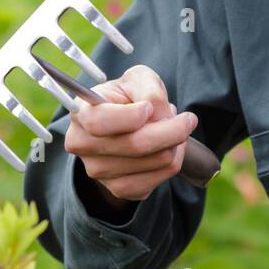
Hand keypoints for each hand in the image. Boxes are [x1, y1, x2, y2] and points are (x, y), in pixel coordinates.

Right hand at [63, 64, 198, 203]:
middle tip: (188, 119)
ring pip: (154, 162)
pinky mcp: (118, 189)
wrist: (125, 121)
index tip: (149, 108)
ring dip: (174, 145)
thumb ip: (149, 90)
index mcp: (81, 113)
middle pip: (135, 145)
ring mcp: (98, 171)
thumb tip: (158, 116)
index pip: (99, 122)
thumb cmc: (129, 95)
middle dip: (172, 130)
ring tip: (170, 129)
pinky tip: (168, 147)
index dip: (130, 116)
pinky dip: (173, 162)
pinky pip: (158, 180)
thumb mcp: (139, 79)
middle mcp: (83, 145)